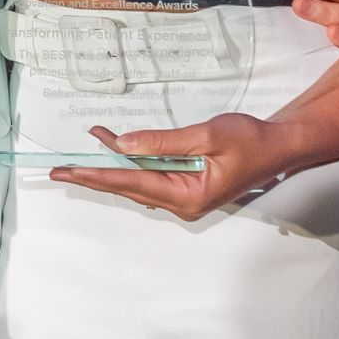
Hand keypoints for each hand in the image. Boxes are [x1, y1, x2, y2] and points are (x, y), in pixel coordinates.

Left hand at [50, 114, 299, 219]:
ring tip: (80, 155)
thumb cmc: (251, 141)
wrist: (281, 146)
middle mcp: (183, 203)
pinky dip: (131, 162)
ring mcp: (185, 197)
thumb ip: (163, 141)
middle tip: (58, 169)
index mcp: (188, 195)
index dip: (97, 175)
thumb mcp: (207, 135)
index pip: (132, 183)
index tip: (69, 171)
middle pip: (129, 187)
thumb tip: (124, 144)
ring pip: (138, 181)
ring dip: (111, 166)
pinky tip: (116, 149)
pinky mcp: (187, 187)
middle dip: (93, 175)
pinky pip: (151, 176)